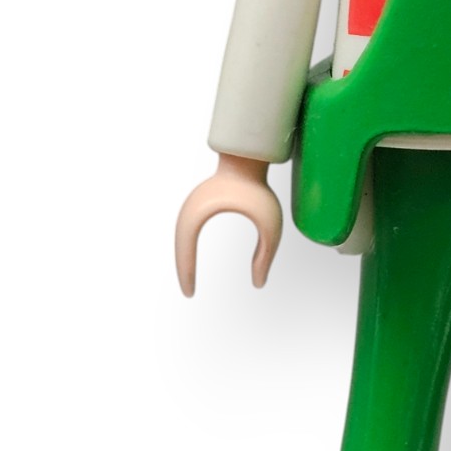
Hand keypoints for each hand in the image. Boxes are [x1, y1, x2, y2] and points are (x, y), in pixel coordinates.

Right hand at [174, 153, 282, 295]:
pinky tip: (192, 260)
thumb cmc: (259, 189)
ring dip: (184, 259)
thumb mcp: (269, 224)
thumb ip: (266, 254)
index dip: (186, 273)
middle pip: (180, 246)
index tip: (190, 293)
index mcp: (199, 213)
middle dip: (183, 270)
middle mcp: (189, 210)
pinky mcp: (196, 203)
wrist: (247, 157)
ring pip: (181, 238)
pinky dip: (187, 247)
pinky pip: (187, 231)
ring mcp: (190, 205)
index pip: (186, 250)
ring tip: (189, 281)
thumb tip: (259, 284)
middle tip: (188, 293)